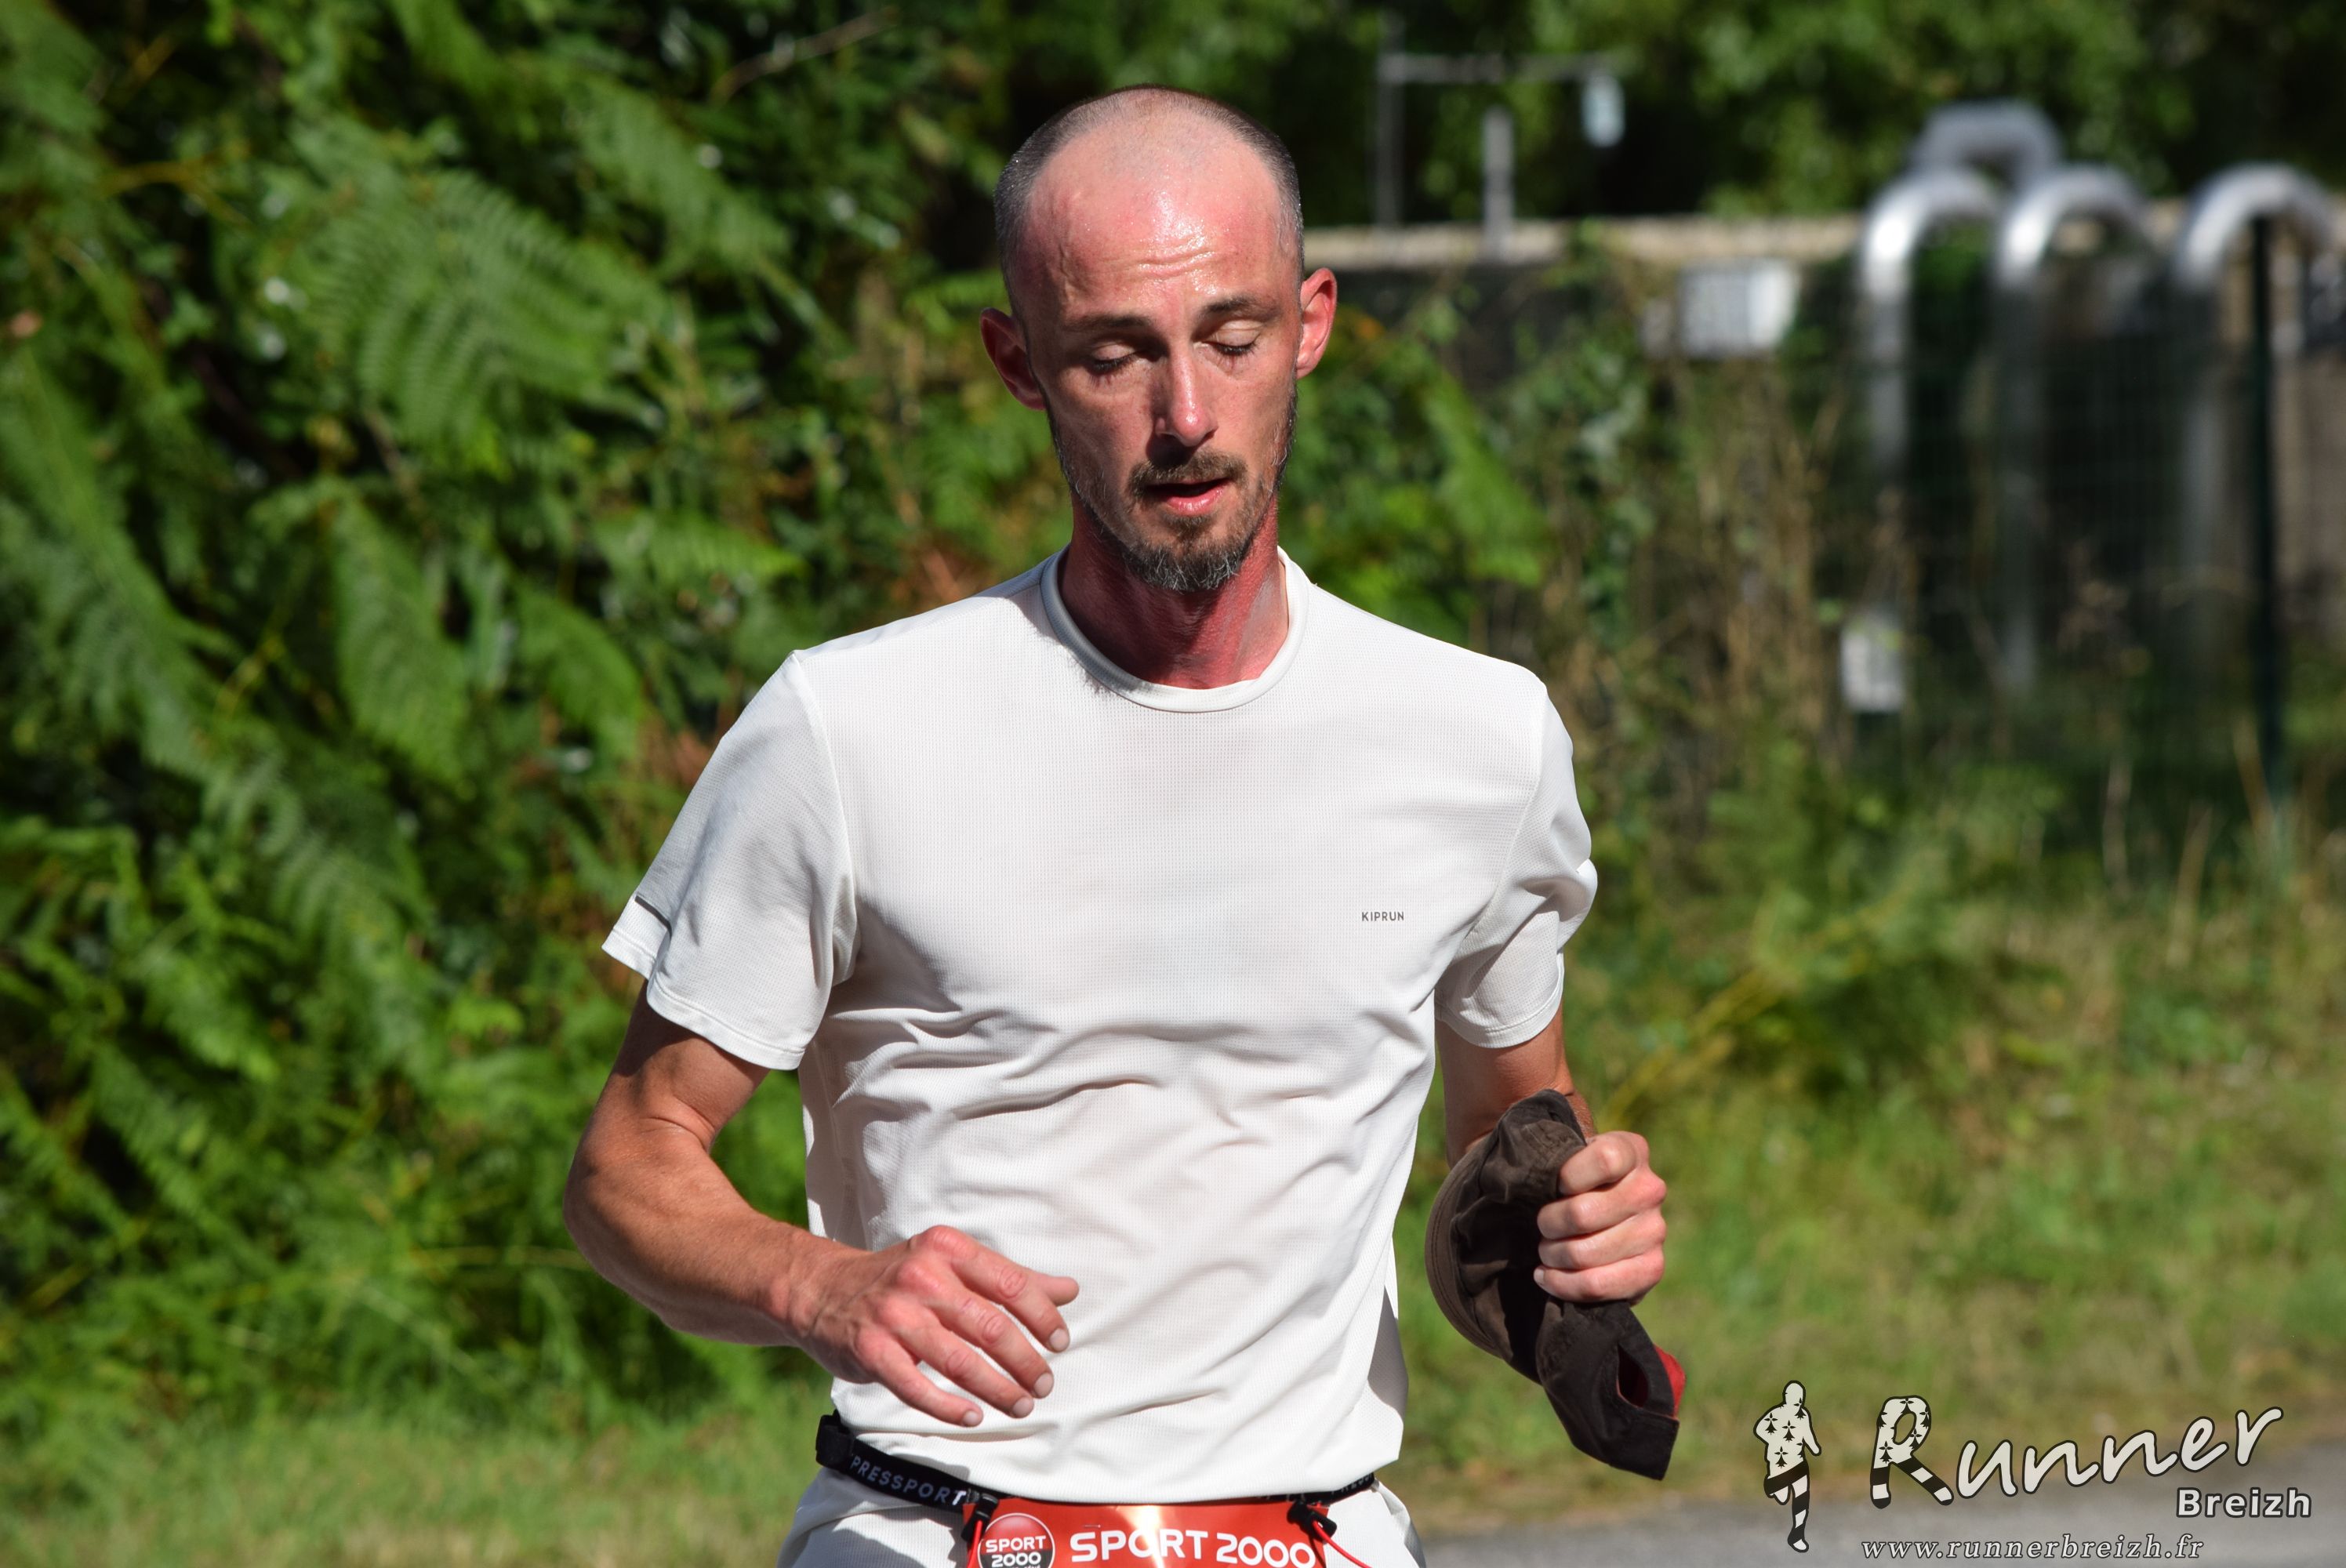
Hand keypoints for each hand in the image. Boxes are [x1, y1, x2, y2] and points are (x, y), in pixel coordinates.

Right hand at [792, 1224, 1079, 1426]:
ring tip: (1020, 1404)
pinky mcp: (871, 1351)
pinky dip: (949, 1407)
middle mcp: (921, 1277)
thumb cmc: (901, 1280)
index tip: (1060, 1343)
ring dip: (997, 1389)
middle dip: (1025, 1362)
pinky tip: (972, 1416)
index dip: (1042, 1317)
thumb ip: (1009, 1279)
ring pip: (960, 1361)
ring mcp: (893, 1315)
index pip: (1010, 1284)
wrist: (821, 1290)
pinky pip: (917, 1387)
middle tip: (1044, 1384)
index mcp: (948, 1250)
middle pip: (990, 1327)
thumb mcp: (951, 1264)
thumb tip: (1069, 1291)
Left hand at [1532, 1129, 1666, 1303]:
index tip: (1556, 1185)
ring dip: (1553, 1256)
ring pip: (1584, 1253)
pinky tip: (1548, 1276)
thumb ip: (1553, 1157)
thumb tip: (1533, 1174)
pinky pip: (1596, 1284)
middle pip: (1583, 1213)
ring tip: (1546, 1251)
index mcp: (1631, 1151)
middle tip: (1542, 1226)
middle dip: (1548, 1225)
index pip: (1605, 1159)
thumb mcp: (1564, 1158)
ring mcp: (1655, 1230)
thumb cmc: (1570, 1182)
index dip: (1569, 1176)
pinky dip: (1563, 1285)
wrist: (1597, 1218)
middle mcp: (1650, 1189)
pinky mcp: (1652, 1269)